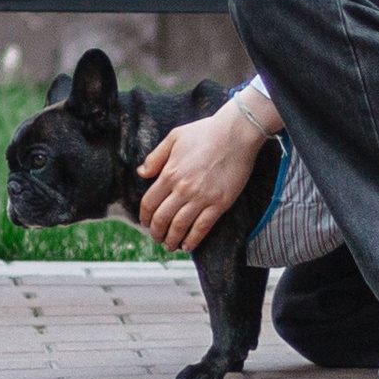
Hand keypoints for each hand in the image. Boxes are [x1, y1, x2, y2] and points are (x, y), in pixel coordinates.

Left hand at [137, 102, 267, 252]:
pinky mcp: (220, 203)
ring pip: (180, 227)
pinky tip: (187, 246)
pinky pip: (202, 227)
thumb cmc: (205, 132)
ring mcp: (202, 198)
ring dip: (172, 240)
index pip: (149, 203)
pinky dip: (192, 240)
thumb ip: (156, 157)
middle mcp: (183, 189)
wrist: (236, 133)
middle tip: (156, 238)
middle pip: (162, 219)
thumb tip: (142, 173)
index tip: (145, 223)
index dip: (145, 217)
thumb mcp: (174, 137)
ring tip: (169, 246)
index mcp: (170, 173)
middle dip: (156, 232)